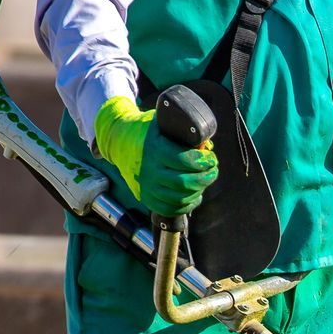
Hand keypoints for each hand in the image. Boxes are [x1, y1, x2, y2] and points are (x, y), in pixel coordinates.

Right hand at [93, 96, 219, 216]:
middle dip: (205, 178)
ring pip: (180, 198)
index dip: (203, 161)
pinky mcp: (146, 198)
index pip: (184, 160)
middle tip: (213, 171)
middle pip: (184, 182)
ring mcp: (147, 187)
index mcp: (155, 149)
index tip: (211, 159)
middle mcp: (149, 170)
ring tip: (204, 181)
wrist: (119, 143)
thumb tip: (207, 147)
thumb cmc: (147, 132)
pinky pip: (171, 209)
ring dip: (198, 191)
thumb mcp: (163, 124)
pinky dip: (187, 204)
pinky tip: (194, 195)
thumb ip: (185, 134)